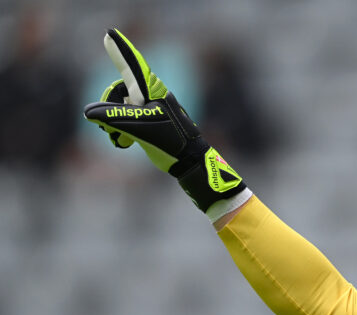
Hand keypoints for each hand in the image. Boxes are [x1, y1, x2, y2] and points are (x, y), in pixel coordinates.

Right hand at [83, 28, 248, 216]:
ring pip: (117, 108)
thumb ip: (114, 118)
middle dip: (109, 109)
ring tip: (120, 139)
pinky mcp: (145, 122)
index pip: (132, 66)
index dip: (120, 50)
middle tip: (109, 128)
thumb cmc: (172, 141)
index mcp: (151, 90)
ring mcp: (147, 109)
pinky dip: (119, 132)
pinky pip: (123, 121)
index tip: (110, 33)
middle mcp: (149, 96)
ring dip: (113, 125)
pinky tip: (124, 144)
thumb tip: (89, 113)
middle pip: (117, 92)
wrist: (188, 161)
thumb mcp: (141, 128)